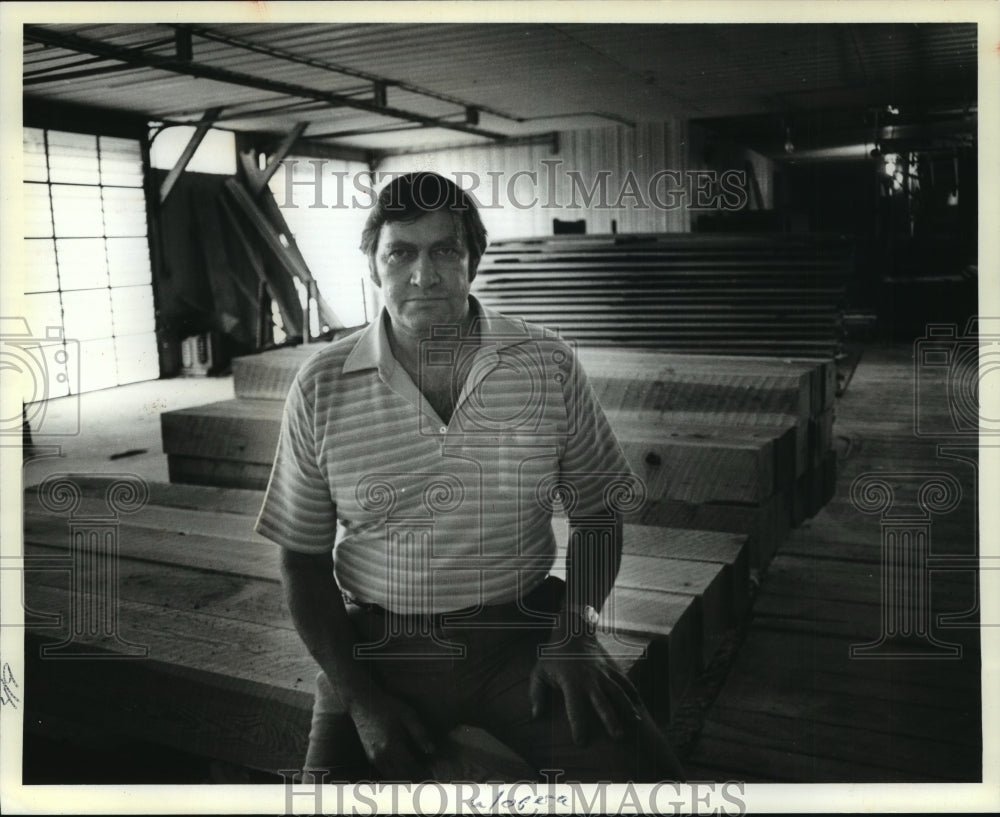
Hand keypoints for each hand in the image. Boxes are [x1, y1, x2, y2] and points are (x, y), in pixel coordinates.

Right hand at [348, 689, 435, 779]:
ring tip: (419, 778)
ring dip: (406, 780)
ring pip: (393, 777)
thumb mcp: (407, 714)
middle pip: (402, 776)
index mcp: (393, 745)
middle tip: (429, 781)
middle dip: (416, 780)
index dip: (423, 774)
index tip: (433, 777)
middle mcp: (382, 756)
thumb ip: (420, 733)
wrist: (362, 704)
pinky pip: (385, 773)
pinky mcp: (371, 758)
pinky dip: (396, 776)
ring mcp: (374, 758)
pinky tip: (406, 773)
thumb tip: (431, 750)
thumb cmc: (387, 707)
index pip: (411, 767)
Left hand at [528, 631, 643, 745]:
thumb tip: (535, 717)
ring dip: (626, 707)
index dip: (578, 726)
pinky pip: (624, 680)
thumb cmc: (552, 656)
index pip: (574, 708)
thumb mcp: (539, 673)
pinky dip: (632, 692)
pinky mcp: (610, 668)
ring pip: (617, 691)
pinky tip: (639, 705)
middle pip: (602, 702)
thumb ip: (536, 695)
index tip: (581, 742)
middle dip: (611, 720)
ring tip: (635, 722)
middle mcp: (589, 679)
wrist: (571, 632)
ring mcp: (603, 673)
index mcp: (571, 683)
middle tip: (618, 737)